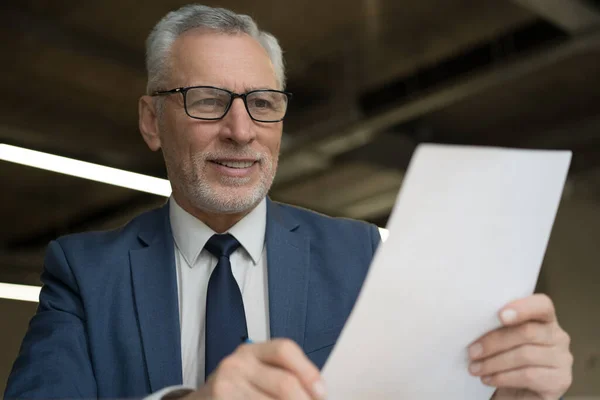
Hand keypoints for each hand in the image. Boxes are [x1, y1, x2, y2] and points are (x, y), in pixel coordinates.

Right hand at [181, 338, 325, 399]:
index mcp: (252, 351)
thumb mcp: (257, 371)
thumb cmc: (240, 386)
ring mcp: (226, 387)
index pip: (284, 350)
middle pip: (284, 383)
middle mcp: (238, 364)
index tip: (322, 392)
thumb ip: (284, 375)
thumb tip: (318, 393)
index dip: (308, 371)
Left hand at [468, 294, 572, 398]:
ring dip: (494, 362)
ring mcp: (562, 359)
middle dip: (494, 342)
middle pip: (527, 332)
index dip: (523, 308)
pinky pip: (528, 375)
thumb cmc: (506, 359)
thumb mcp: (502, 339)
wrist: (517, 392)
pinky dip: (503, 377)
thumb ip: (497, 326)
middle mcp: (558, 336)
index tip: (500, 315)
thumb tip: (473, 322)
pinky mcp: (560, 381)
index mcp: (544, 319)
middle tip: (472, 352)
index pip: (542, 305)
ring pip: (525, 355)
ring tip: (475, 368)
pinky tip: (488, 379)